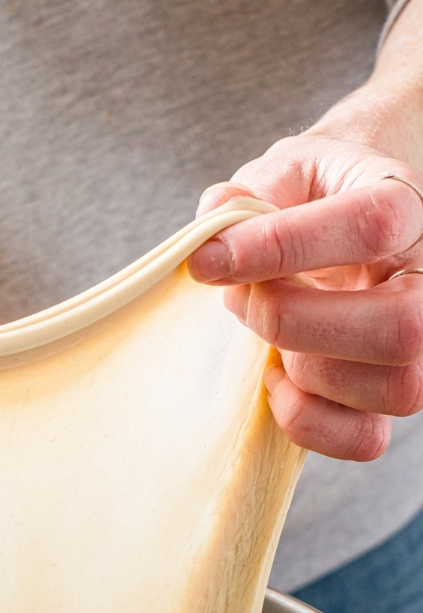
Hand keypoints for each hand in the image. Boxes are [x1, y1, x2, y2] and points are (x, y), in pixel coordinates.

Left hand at [188, 135, 422, 462]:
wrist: (344, 222)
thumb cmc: (313, 198)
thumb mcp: (281, 173)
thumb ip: (245, 194)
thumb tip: (211, 233)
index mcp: (406, 205)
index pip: (371, 226)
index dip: (283, 246)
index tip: (211, 260)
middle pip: (400, 328)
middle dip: (294, 323)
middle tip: (243, 299)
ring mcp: (422, 347)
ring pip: (392, 387)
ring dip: (302, 369)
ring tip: (261, 329)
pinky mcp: (393, 395)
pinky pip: (366, 439)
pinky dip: (308, 419)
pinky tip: (277, 378)